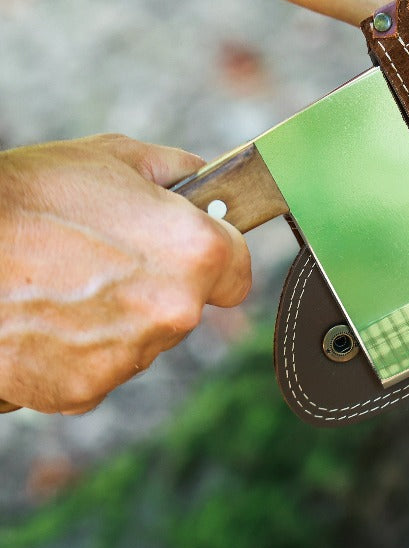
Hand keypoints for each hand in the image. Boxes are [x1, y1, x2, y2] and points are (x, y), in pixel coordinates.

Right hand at [0, 134, 250, 412]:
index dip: (215, 256)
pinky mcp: (82, 390)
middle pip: (188, 306)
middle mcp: (175, 311)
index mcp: (196, 252)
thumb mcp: (115, 157)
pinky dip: (77, 350)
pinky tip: (45, 316)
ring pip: (143, 339)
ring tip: (66, 283)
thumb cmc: (30, 196)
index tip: (190, 251)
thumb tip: (204, 184)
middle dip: (161, 284)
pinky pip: (97, 369)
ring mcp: (129, 357)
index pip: (238, 270)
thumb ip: (178, 172)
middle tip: (108, 256)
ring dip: (120, 318)